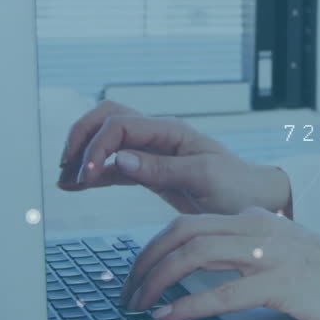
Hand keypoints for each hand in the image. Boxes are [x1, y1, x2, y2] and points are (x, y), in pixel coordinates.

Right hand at [57, 99, 293, 216]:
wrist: (254, 200)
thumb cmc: (237, 185)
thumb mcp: (203, 177)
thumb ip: (161, 168)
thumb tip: (121, 159)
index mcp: (170, 132)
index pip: (120, 125)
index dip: (98, 145)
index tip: (88, 173)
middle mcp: (157, 137)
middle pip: (107, 119)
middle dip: (82, 138)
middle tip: (68, 168)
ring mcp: (151, 153)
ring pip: (105, 140)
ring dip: (83, 155)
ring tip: (65, 179)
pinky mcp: (149, 173)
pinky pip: (113, 166)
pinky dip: (93, 173)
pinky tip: (76, 185)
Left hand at [119, 207, 319, 319]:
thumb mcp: (285, 260)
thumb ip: (248, 258)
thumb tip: (203, 274)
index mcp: (259, 220)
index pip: (190, 223)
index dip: (153, 248)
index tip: (135, 276)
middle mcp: (262, 228)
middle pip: (183, 232)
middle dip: (143, 261)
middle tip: (125, 292)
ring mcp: (274, 253)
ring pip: (195, 253)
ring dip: (156, 280)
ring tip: (137, 304)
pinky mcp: (285, 283)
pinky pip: (223, 293)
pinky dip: (188, 307)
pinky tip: (167, 318)